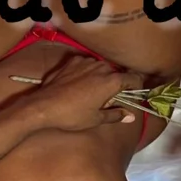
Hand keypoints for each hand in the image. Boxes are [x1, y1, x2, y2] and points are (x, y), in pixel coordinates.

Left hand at [24, 54, 144, 132]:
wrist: (44, 106)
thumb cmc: (72, 115)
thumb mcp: (96, 119)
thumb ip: (116, 114)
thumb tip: (131, 116)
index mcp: (111, 81)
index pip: (133, 78)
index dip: (136, 86)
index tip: (135, 94)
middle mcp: (101, 67)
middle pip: (116, 73)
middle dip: (116, 84)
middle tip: (109, 99)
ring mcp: (86, 62)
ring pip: (101, 68)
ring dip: (101, 77)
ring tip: (92, 92)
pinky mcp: (73, 61)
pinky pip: (86, 65)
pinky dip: (87, 72)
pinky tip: (79, 85)